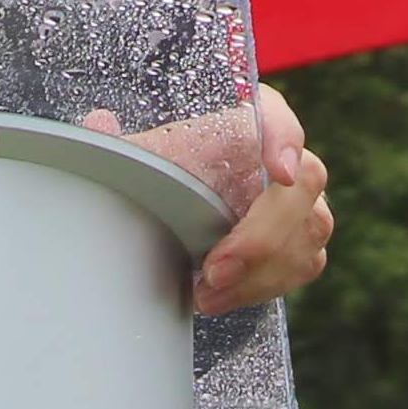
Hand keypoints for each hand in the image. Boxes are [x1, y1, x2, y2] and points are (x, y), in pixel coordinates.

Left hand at [80, 81, 330, 312]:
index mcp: (240, 122)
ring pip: (307, 233)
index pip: (276, 112)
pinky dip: (263, 286)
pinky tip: (221, 297)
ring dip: (259, 271)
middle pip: (301, 185)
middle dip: (261, 235)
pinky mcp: (303, 240)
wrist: (174, 204)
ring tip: (206, 292)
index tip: (276, 170)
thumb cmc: (158, 169)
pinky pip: (303, 265)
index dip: (285, 136)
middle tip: (215, 267)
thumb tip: (100, 121)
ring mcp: (299, 200)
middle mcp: (278, 156)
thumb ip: (116, 140)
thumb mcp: (136, 157)